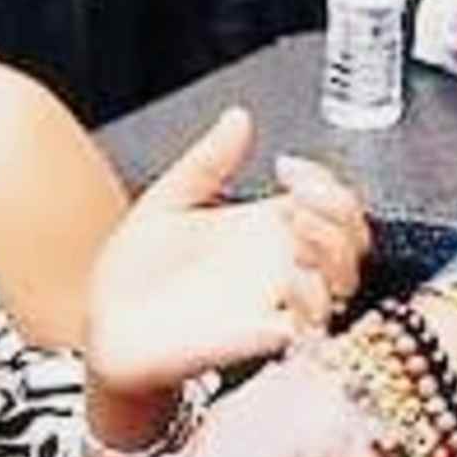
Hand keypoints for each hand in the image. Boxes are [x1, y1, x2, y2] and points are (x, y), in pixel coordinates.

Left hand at [85, 108, 368, 398]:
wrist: (102, 329)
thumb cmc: (131, 277)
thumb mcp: (168, 201)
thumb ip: (208, 160)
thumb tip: (238, 116)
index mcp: (264, 232)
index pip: (333, 204)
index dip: (328, 181)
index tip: (288, 167)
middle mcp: (279, 268)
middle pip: (353, 242)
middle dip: (340, 212)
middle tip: (301, 200)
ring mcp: (273, 305)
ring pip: (345, 285)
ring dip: (334, 252)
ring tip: (298, 230)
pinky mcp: (258, 339)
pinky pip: (310, 327)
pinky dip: (312, 301)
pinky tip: (287, 278)